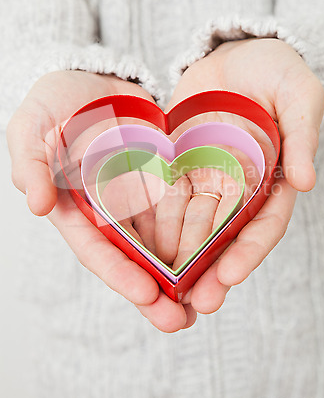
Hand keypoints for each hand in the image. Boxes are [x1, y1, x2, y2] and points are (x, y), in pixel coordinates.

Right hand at [7, 71, 195, 332]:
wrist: (94, 76)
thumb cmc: (55, 100)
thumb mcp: (31, 126)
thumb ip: (30, 163)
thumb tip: (36, 205)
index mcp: (75, 206)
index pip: (95, 247)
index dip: (119, 273)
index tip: (146, 295)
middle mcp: (109, 210)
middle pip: (132, 257)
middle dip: (155, 292)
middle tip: (181, 321)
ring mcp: (138, 196)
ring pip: (161, 241)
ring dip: (182, 271)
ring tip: (207, 298)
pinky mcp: (163, 178)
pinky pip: (182, 205)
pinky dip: (197, 230)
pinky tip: (220, 251)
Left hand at [161, 38, 323, 314]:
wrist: (233, 51)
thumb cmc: (275, 69)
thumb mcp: (298, 94)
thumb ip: (302, 136)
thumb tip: (307, 183)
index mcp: (274, 178)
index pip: (264, 224)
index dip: (249, 251)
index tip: (229, 276)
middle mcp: (240, 186)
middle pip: (225, 235)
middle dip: (211, 269)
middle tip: (196, 302)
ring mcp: (208, 177)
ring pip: (193, 223)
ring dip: (180, 256)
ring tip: (165, 286)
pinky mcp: (179, 164)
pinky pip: (166, 196)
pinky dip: (156, 221)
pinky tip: (141, 245)